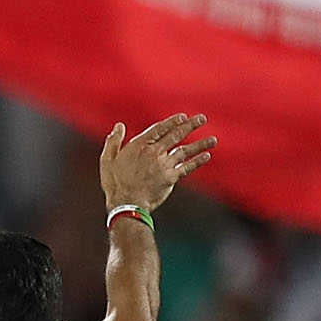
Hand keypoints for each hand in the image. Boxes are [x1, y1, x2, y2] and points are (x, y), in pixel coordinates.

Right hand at [99, 114, 215, 211]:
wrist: (126, 203)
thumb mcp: (107, 159)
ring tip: (213, 139)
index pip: (159, 128)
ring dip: (200, 144)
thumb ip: (113, 141)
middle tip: (202, 118)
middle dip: (190, 125)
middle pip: (176, 135)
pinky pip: (187, 167)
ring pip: (185, 151)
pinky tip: (206, 156)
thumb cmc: (114, 182)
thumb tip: (119, 126)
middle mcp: (154, 152)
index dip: (172, 121)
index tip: (183, 116)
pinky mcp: (171, 177)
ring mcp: (164, 164)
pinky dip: (198, 161)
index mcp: (139, 145)